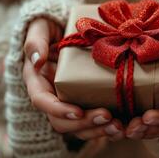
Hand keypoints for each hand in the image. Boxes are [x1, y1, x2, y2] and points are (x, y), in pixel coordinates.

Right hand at [23, 18, 123, 140]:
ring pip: (78, 126)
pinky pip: (92, 119)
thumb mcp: (39, 29)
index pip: (43, 102)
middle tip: (107, 118)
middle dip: (84, 124)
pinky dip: (105, 125)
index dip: (59, 110)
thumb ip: (35, 42)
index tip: (78, 111)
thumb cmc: (49, 29)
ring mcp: (69, 100)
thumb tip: (37, 61)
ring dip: (97, 130)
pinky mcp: (85, 100)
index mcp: (38, 82)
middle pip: (62, 121)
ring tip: (118, 126)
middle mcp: (52, 96)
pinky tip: (122, 124)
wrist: (63, 30)